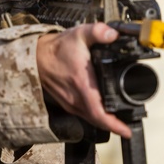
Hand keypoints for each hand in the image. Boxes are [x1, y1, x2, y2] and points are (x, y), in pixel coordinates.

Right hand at [36, 23, 131, 138]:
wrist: (37, 56)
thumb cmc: (57, 48)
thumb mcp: (79, 34)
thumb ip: (98, 32)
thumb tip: (113, 34)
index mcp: (82, 84)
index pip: (99, 113)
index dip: (114, 125)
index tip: (126, 131)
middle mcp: (74, 97)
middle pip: (97, 120)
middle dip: (114, 125)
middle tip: (127, 125)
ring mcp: (69, 102)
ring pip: (90, 119)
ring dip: (104, 120)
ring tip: (117, 120)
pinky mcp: (66, 102)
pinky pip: (83, 114)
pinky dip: (94, 115)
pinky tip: (101, 110)